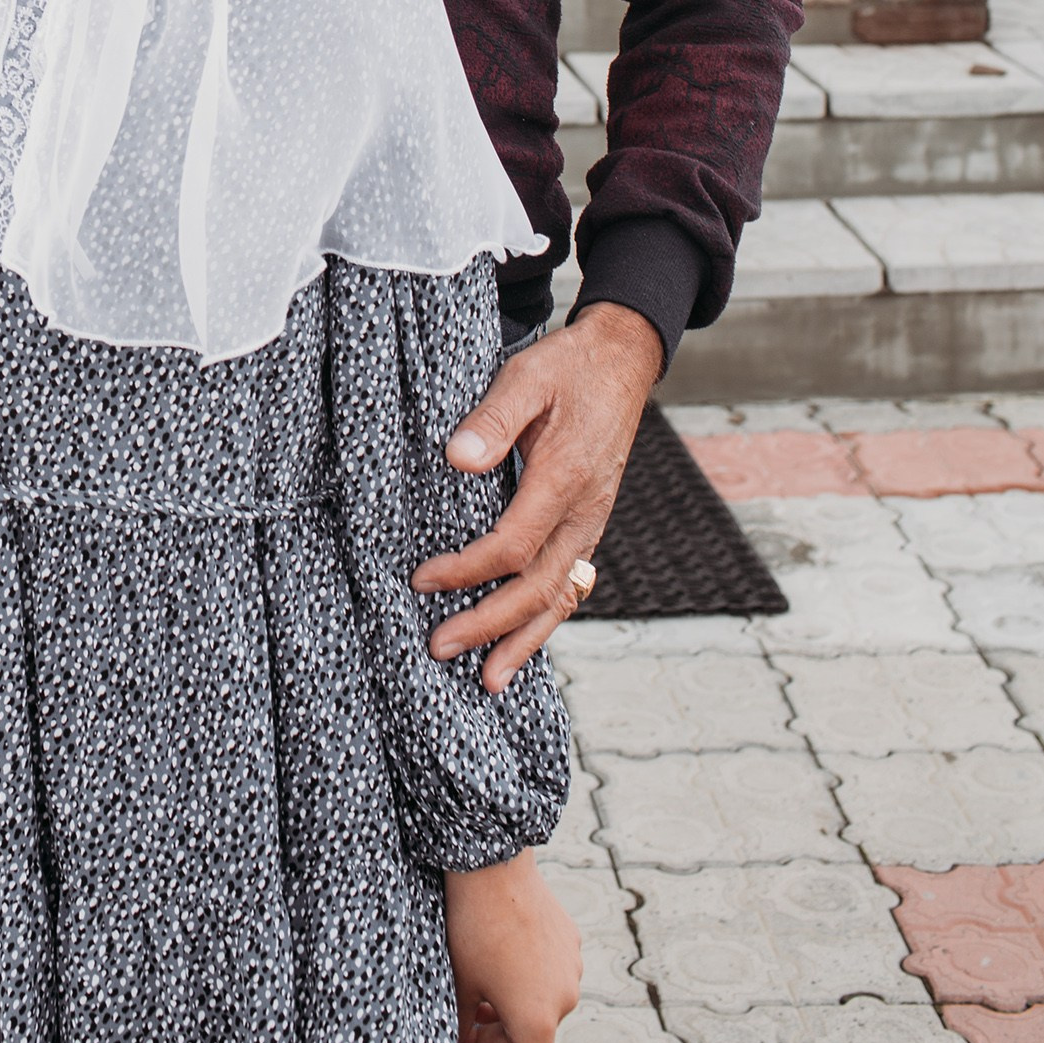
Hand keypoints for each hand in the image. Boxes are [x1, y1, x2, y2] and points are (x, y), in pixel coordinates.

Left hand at [413, 301, 660, 691]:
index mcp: (564, 478)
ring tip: (488, 680)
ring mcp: (591, 523)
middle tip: (439, 647)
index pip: (512, 546)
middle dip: (489, 624)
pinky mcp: (588, 525)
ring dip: (522, 640)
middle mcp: (584, 512)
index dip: (466, 571)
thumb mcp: (525, 377)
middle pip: (538, 587)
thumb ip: (492, 419)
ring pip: (560, 596)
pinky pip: (570, 583)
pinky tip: (522, 643)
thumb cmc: (567, 368)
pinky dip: (546, 620)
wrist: (621, 363)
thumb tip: (457, 459)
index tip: (422, 580)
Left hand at [446, 850, 581, 1042]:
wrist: (493, 867)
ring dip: (512, 1005)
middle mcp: (563, 1000)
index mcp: (536, 1020)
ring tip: (481, 980)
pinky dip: (527, 977)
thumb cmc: (472, 930)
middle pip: (531, 1038)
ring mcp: (571, 969)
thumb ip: (465, 1025)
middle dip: (498, 1036)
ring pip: (540, 1004)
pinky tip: (502, 950)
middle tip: (467, 1018)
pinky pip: (549, 973)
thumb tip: (465, 1041)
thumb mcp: (460, 984)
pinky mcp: (571, 942)